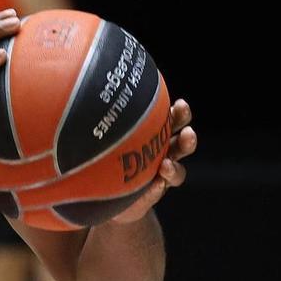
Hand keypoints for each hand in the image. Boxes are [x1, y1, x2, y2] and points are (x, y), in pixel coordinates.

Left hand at [110, 99, 196, 223]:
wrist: (105, 189)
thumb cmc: (106, 152)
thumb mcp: (108, 132)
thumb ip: (109, 118)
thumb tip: (93, 88)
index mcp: (156, 133)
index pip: (174, 121)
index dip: (181, 114)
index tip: (180, 105)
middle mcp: (163, 153)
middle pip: (183, 144)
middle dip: (188, 138)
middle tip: (187, 133)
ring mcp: (160, 175)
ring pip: (177, 171)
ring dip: (175, 168)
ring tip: (166, 166)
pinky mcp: (153, 192)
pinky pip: (159, 190)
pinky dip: (158, 187)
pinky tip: (153, 183)